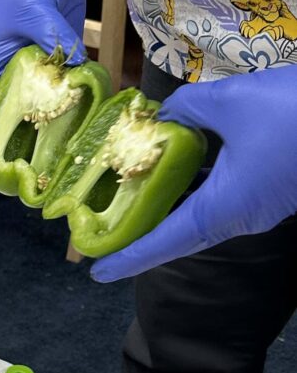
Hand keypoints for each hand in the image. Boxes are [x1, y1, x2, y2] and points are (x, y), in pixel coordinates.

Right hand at [0, 0, 86, 194]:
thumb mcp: (35, 9)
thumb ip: (50, 37)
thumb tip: (71, 64)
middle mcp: (7, 82)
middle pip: (5, 130)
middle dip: (12, 162)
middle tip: (28, 193)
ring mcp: (33, 80)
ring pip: (34, 122)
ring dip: (42, 147)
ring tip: (54, 177)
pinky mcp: (56, 73)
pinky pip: (61, 104)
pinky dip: (69, 122)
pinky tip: (83, 141)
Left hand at [92, 65, 296, 281]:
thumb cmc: (296, 111)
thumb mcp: (230, 101)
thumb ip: (187, 108)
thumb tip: (165, 114)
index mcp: (224, 208)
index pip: (164, 242)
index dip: (128, 257)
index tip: (96, 271)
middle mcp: (240, 217)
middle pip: (179, 235)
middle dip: (140, 235)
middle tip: (102, 231)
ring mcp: (259, 207)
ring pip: (201, 215)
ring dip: (167, 209)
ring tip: (127, 199)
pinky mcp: (272, 191)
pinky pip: (222, 198)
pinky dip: (194, 189)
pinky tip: (175, 168)